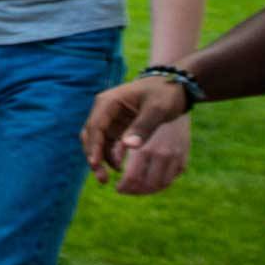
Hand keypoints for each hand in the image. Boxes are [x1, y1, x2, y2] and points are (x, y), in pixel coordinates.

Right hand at [82, 77, 191, 192]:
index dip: (94, 147)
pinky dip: (108, 156)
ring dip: (99, 159)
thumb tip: (128, 146)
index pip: (95, 127)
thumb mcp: (157, 109)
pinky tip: (117, 167)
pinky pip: (106, 143)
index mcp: (108, 102)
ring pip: (96, 142)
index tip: (96, 165)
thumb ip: (143, 127)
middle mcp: (104, 110)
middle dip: (93, 156)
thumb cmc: (165, 94)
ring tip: (107, 178)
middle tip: (101, 178)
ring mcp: (109, 118)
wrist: (174, 87)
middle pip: (90, 135)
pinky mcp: (116, 126)